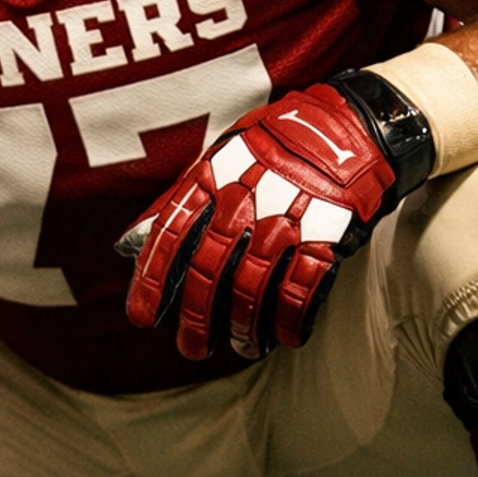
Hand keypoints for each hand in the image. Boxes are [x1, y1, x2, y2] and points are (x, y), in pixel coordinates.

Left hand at [122, 71, 433, 360]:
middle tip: (191, 348)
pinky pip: (302, 289)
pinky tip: (285, 338)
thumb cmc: (276, 144)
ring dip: (244, 328)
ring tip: (242, 349)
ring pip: (253, 288)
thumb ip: (177, 200)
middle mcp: (243, 201)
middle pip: (209, 272)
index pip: (170, 237)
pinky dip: (291, 319)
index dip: (152, 282)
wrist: (350, 127)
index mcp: (212, 179)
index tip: (142, 317)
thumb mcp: (219, 156)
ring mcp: (285, 219)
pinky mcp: (325, 235)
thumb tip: (128, 243)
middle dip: (197, 319)